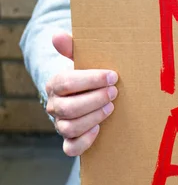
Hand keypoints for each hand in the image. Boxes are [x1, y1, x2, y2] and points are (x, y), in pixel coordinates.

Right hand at [45, 32, 118, 156]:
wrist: (87, 96)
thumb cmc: (88, 77)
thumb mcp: (82, 61)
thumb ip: (73, 49)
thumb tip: (57, 35)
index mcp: (55, 85)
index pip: (66, 82)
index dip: (90, 79)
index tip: (113, 76)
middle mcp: (55, 106)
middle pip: (68, 108)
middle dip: (94, 99)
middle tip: (115, 92)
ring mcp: (61, 125)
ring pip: (70, 127)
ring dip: (93, 117)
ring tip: (110, 107)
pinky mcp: (70, 140)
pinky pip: (71, 148)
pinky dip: (84, 141)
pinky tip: (98, 130)